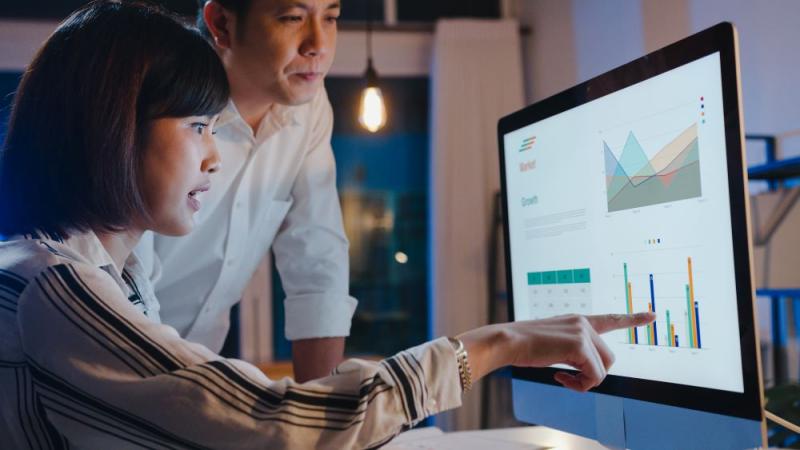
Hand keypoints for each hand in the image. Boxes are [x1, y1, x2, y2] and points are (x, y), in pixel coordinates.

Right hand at [458, 312, 654, 391]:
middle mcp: (583, 323)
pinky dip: (579, 385)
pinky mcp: (580, 346)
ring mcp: (583, 333)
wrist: (508, 341)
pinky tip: (560, 377)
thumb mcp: (553, 345)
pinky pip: (594, 377)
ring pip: (603, 369)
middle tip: (567, 378)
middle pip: (609, 359)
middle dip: (592, 374)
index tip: (652, 315)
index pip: (610, 319)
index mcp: (577, 320)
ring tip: (563, 378)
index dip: (632, 318)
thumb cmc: (523, 346)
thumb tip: (586, 372)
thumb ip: (573, 351)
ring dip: (585, 381)